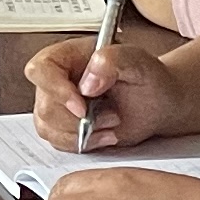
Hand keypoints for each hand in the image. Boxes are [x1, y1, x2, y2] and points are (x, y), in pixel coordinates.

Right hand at [25, 30, 184, 149]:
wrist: (158, 103)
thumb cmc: (147, 78)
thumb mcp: (136, 61)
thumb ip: (112, 60)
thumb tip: (87, 82)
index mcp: (67, 55)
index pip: (41, 70)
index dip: (55, 90)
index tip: (82, 106)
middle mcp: (57, 80)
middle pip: (45, 106)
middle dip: (79, 120)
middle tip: (111, 116)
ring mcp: (58, 105)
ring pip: (48, 127)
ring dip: (82, 134)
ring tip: (112, 124)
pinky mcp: (63, 127)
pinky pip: (58, 142)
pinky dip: (84, 144)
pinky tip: (106, 135)